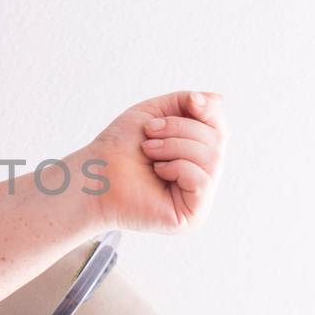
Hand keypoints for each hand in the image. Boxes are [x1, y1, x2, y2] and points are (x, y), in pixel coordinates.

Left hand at [82, 90, 229, 234]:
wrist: (94, 173)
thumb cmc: (120, 147)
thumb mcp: (154, 112)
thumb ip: (186, 102)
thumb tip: (217, 99)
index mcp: (195, 155)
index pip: (220, 129)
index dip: (210, 112)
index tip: (191, 103)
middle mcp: (202, 176)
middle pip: (217, 140)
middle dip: (181, 128)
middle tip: (149, 133)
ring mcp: (199, 198)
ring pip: (212, 158)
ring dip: (175, 146)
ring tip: (148, 150)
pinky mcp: (193, 215)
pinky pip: (202, 180)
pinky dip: (178, 167)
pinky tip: (158, 171)